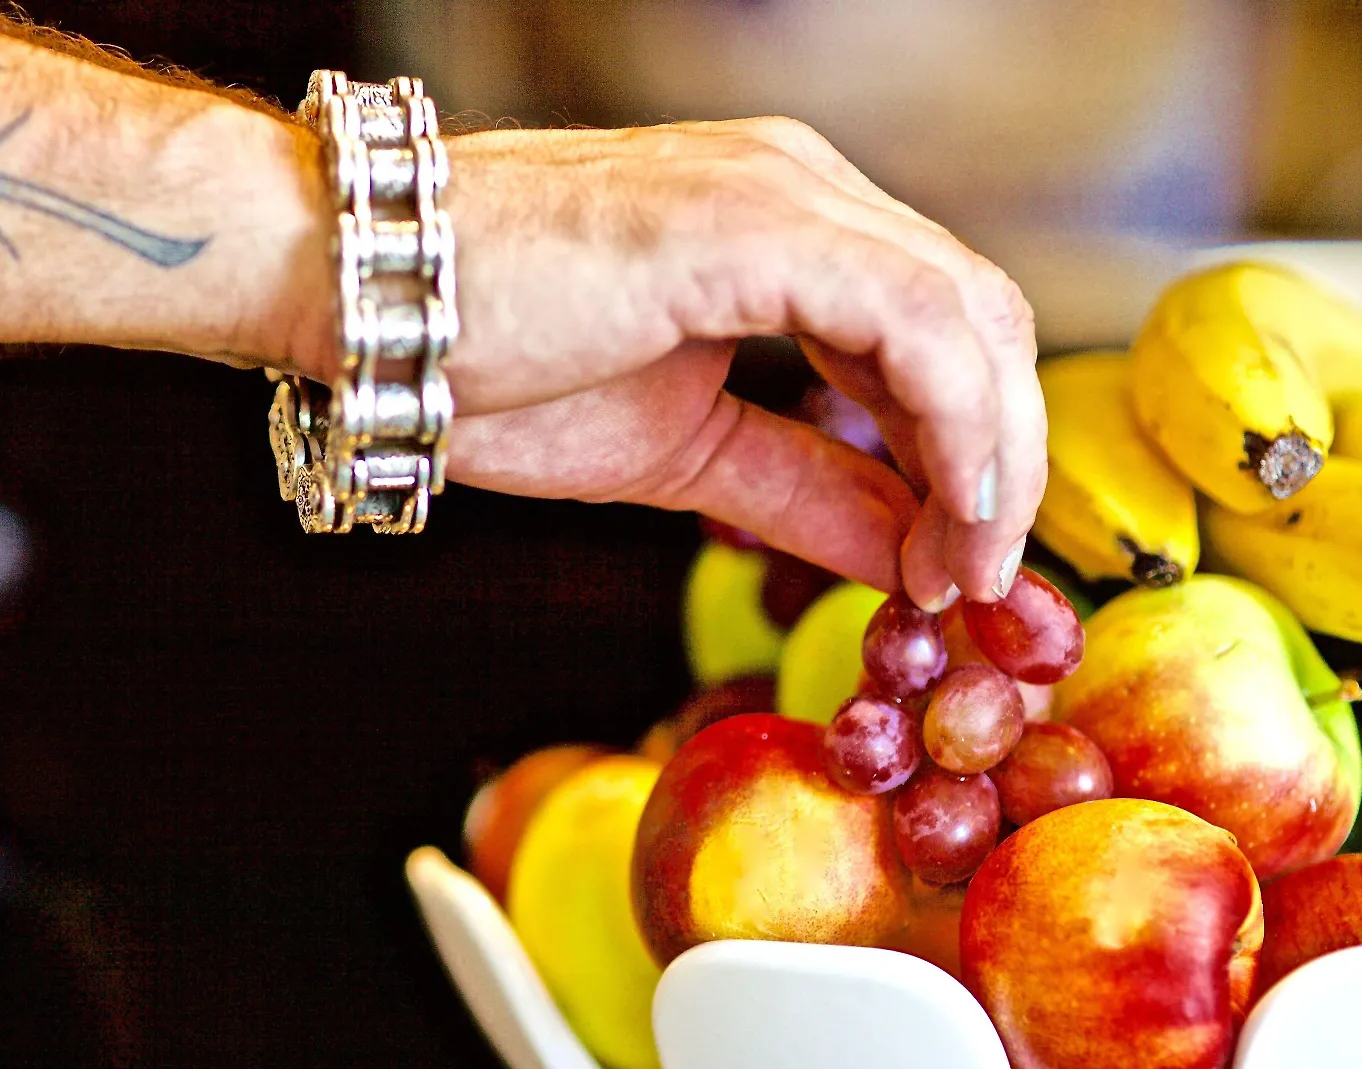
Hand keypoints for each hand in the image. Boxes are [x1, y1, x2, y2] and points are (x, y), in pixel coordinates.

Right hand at [292, 117, 1042, 604]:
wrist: (357, 303)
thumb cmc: (483, 360)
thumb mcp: (680, 452)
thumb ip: (802, 490)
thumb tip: (909, 554)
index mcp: (783, 231)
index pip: (937, 332)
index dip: (975, 455)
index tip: (968, 570)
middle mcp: (801, 190)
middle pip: (979, 320)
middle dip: (1003, 464)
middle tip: (984, 586)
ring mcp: (783, 193)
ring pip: (971, 316)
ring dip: (994, 460)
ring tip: (969, 573)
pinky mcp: (755, 221)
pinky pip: (916, 322)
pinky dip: (959, 429)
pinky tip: (952, 519)